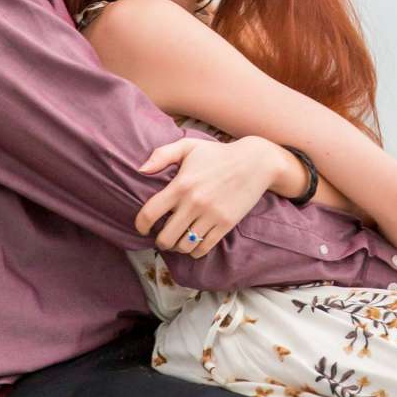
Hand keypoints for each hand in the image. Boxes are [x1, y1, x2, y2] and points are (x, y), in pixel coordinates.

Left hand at [136, 135, 281, 258]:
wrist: (255, 162)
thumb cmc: (218, 154)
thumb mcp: (188, 146)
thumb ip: (162, 155)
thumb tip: (140, 170)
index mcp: (181, 185)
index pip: (150, 213)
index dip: (140, 225)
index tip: (142, 228)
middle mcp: (194, 203)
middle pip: (166, 238)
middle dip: (160, 241)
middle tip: (162, 237)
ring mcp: (211, 216)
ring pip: (184, 246)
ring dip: (178, 247)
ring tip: (178, 240)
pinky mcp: (225, 224)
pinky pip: (204, 248)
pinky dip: (195, 251)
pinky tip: (194, 242)